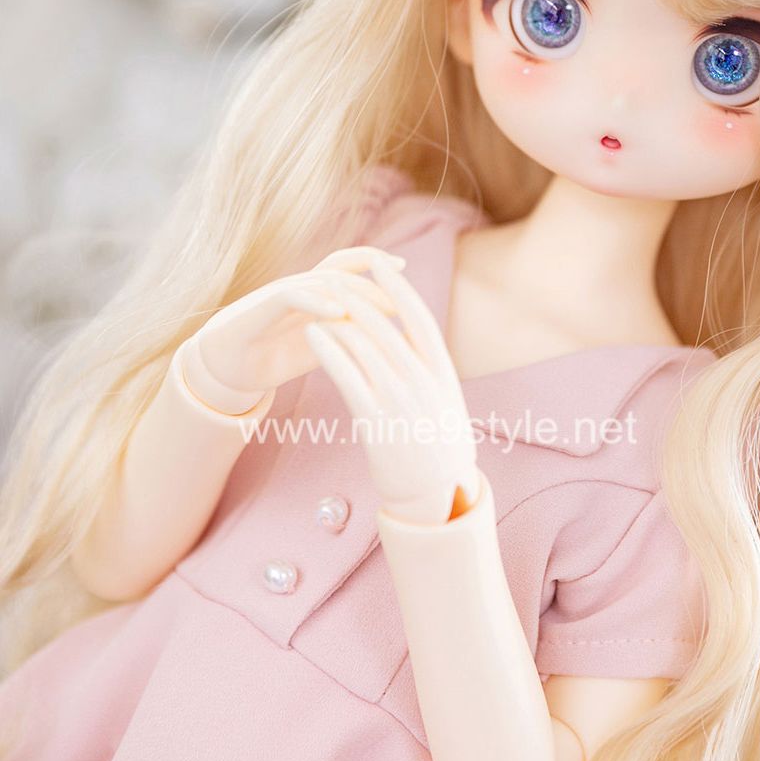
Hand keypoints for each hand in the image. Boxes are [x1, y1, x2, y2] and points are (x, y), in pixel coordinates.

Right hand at [179, 247, 405, 412]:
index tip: (405, 271)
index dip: (375, 262)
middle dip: (374, 278)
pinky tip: (338, 313)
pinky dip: (316, 302)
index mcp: (313, 292)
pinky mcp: (260, 308)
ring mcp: (279, 294)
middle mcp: (298, 286)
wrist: (225, 367)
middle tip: (402, 297)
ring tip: (382, 308)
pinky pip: (291, 296)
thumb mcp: (319, 346)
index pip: (347, 265)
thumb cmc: (274, 356)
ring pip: (320, 280)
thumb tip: (386, 334)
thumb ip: (346, 335)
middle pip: (340, 268)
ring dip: (353, 292)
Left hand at [304, 254, 479, 524]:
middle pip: (387, 328)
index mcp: (443, 375)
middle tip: (337, 277)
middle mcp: (424, 383)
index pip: (420, 320)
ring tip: (318, 302)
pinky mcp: (376, 421)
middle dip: (359, 298)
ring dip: (339, 320)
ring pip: (365, 348)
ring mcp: (400, 402)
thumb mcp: (445, 403)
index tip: (381, 265)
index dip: (399, 289)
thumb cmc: (438, 448)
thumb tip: (415, 339)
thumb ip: (430, 370)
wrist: (434, 495)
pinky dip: (330, 351)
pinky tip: (313, 334)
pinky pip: (348, 377)